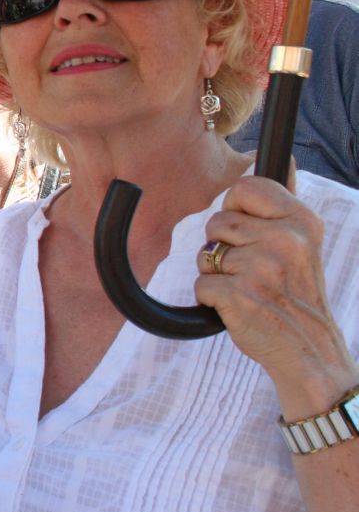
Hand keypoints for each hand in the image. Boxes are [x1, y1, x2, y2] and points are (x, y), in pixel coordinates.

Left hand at [194, 174, 357, 413]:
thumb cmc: (296, 294)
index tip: (247, 231)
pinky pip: (201, 285)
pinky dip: (211, 299)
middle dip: (222, 246)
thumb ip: (286, 205)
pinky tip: (239, 306)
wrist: (309, 348)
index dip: (234, 208)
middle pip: (217, 221)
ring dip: (216, 273)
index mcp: (302, 221)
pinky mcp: (239, 295)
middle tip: (251, 270)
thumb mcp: (305, 243)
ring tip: (248, 288)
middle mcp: (286, 240)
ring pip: (205, 253)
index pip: (245, 187)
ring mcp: (261, 268)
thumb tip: (291, 162)